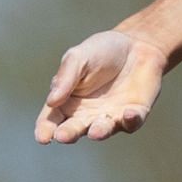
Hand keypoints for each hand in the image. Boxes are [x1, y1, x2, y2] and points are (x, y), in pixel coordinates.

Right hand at [34, 29, 167, 143]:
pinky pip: (132, 122)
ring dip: (99, 132)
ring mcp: (110, 117)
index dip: (45, 130)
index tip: (43, 137)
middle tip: (63, 136)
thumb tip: (51, 102)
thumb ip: (65, 77)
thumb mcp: (79, 57)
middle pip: (74, 129)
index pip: (51, 120)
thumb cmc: (102, 51)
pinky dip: (131, 120)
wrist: (138, 44)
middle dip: (69, 134)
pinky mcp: (135, 115)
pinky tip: (128, 113)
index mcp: (67, 102)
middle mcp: (86, 115)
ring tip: (95, 131)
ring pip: (102, 130)